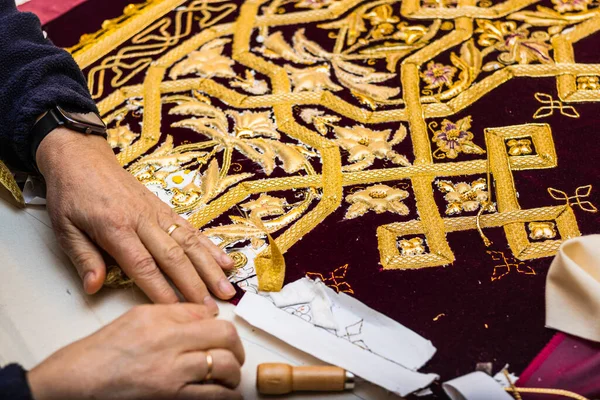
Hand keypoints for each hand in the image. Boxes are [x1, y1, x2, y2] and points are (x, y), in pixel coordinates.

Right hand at [28, 304, 244, 399]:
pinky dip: (225, 396)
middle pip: (226, 344)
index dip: (228, 331)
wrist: (79, 381)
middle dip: (237, 351)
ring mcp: (172, 378)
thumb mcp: (140, 316)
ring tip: (228, 377)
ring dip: (233, 375)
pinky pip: (212, 399)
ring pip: (225, 371)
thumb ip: (178, 312)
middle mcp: (171, 349)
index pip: (215, 323)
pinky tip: (224, 395)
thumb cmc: (104, 350)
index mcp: (164, 324)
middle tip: (234, 357)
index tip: (227, 337)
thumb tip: (209, 313)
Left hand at [36, 128, 237, 307]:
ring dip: (210, 268)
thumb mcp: (64, 228)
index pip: (143, 265)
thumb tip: (94, 287)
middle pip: (174, 257)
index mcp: (115, 228)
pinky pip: (191, 229)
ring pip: (189, 243)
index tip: (176, 311)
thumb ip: (83, 258)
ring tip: (226, 288)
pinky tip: (225, 260)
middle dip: (195, 285)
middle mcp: (142, 220)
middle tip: (211, 308)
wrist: (82, 157)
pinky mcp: (165, 208)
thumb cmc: (72, 194)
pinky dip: (210, 246)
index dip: (161, 290)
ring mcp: (157, 213)